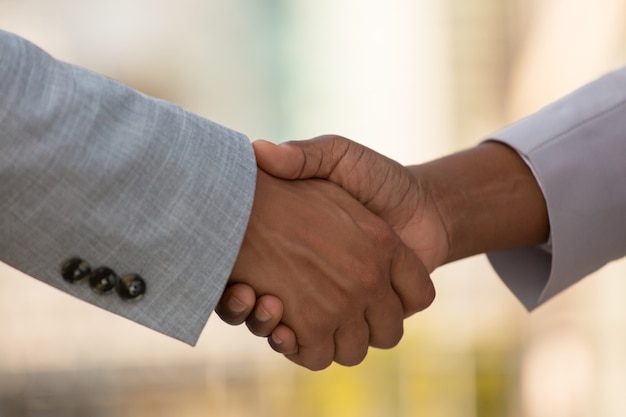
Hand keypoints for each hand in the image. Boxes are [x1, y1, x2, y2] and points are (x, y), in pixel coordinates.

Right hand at [219, 136, 546, 360]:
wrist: (425, 206)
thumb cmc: (377, 179)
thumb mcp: (337, 156)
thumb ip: (303, 156)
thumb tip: (257, 150)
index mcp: (296, 248)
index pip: (239, 273)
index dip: (228, 284)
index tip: (226, 274)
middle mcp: (306, 282)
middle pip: (256, 310)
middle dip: (244, 311)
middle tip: (243, 294)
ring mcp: (330, 306)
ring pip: (283, 336)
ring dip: (266, 329)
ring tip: (265, 305)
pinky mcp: (354, 324)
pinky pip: (318, 350)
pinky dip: (297, 348)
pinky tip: (285, 331)